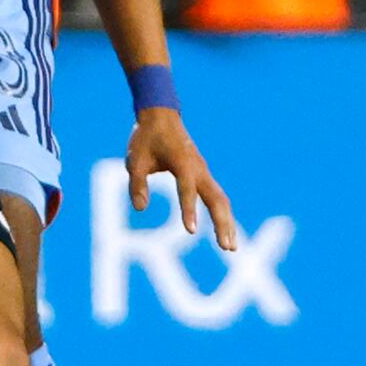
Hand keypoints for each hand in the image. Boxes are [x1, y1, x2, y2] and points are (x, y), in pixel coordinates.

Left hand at [126, 109, 236, 252]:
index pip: (186, 189)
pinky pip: (217, 197)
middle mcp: (198, 168)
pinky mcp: (203, 176)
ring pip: (221, 200)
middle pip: (216, 198)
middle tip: (227, 249)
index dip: (188, 209)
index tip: (190, 231)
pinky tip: (225, 232)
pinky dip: (223, 215)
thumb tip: (141, 209)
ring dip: (227, 223)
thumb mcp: (135, 160)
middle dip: (222, 224)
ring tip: (230, 248)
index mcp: (181, 162)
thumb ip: (137, 183)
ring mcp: (204, 172)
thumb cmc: (146, 138)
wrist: (161, 116)